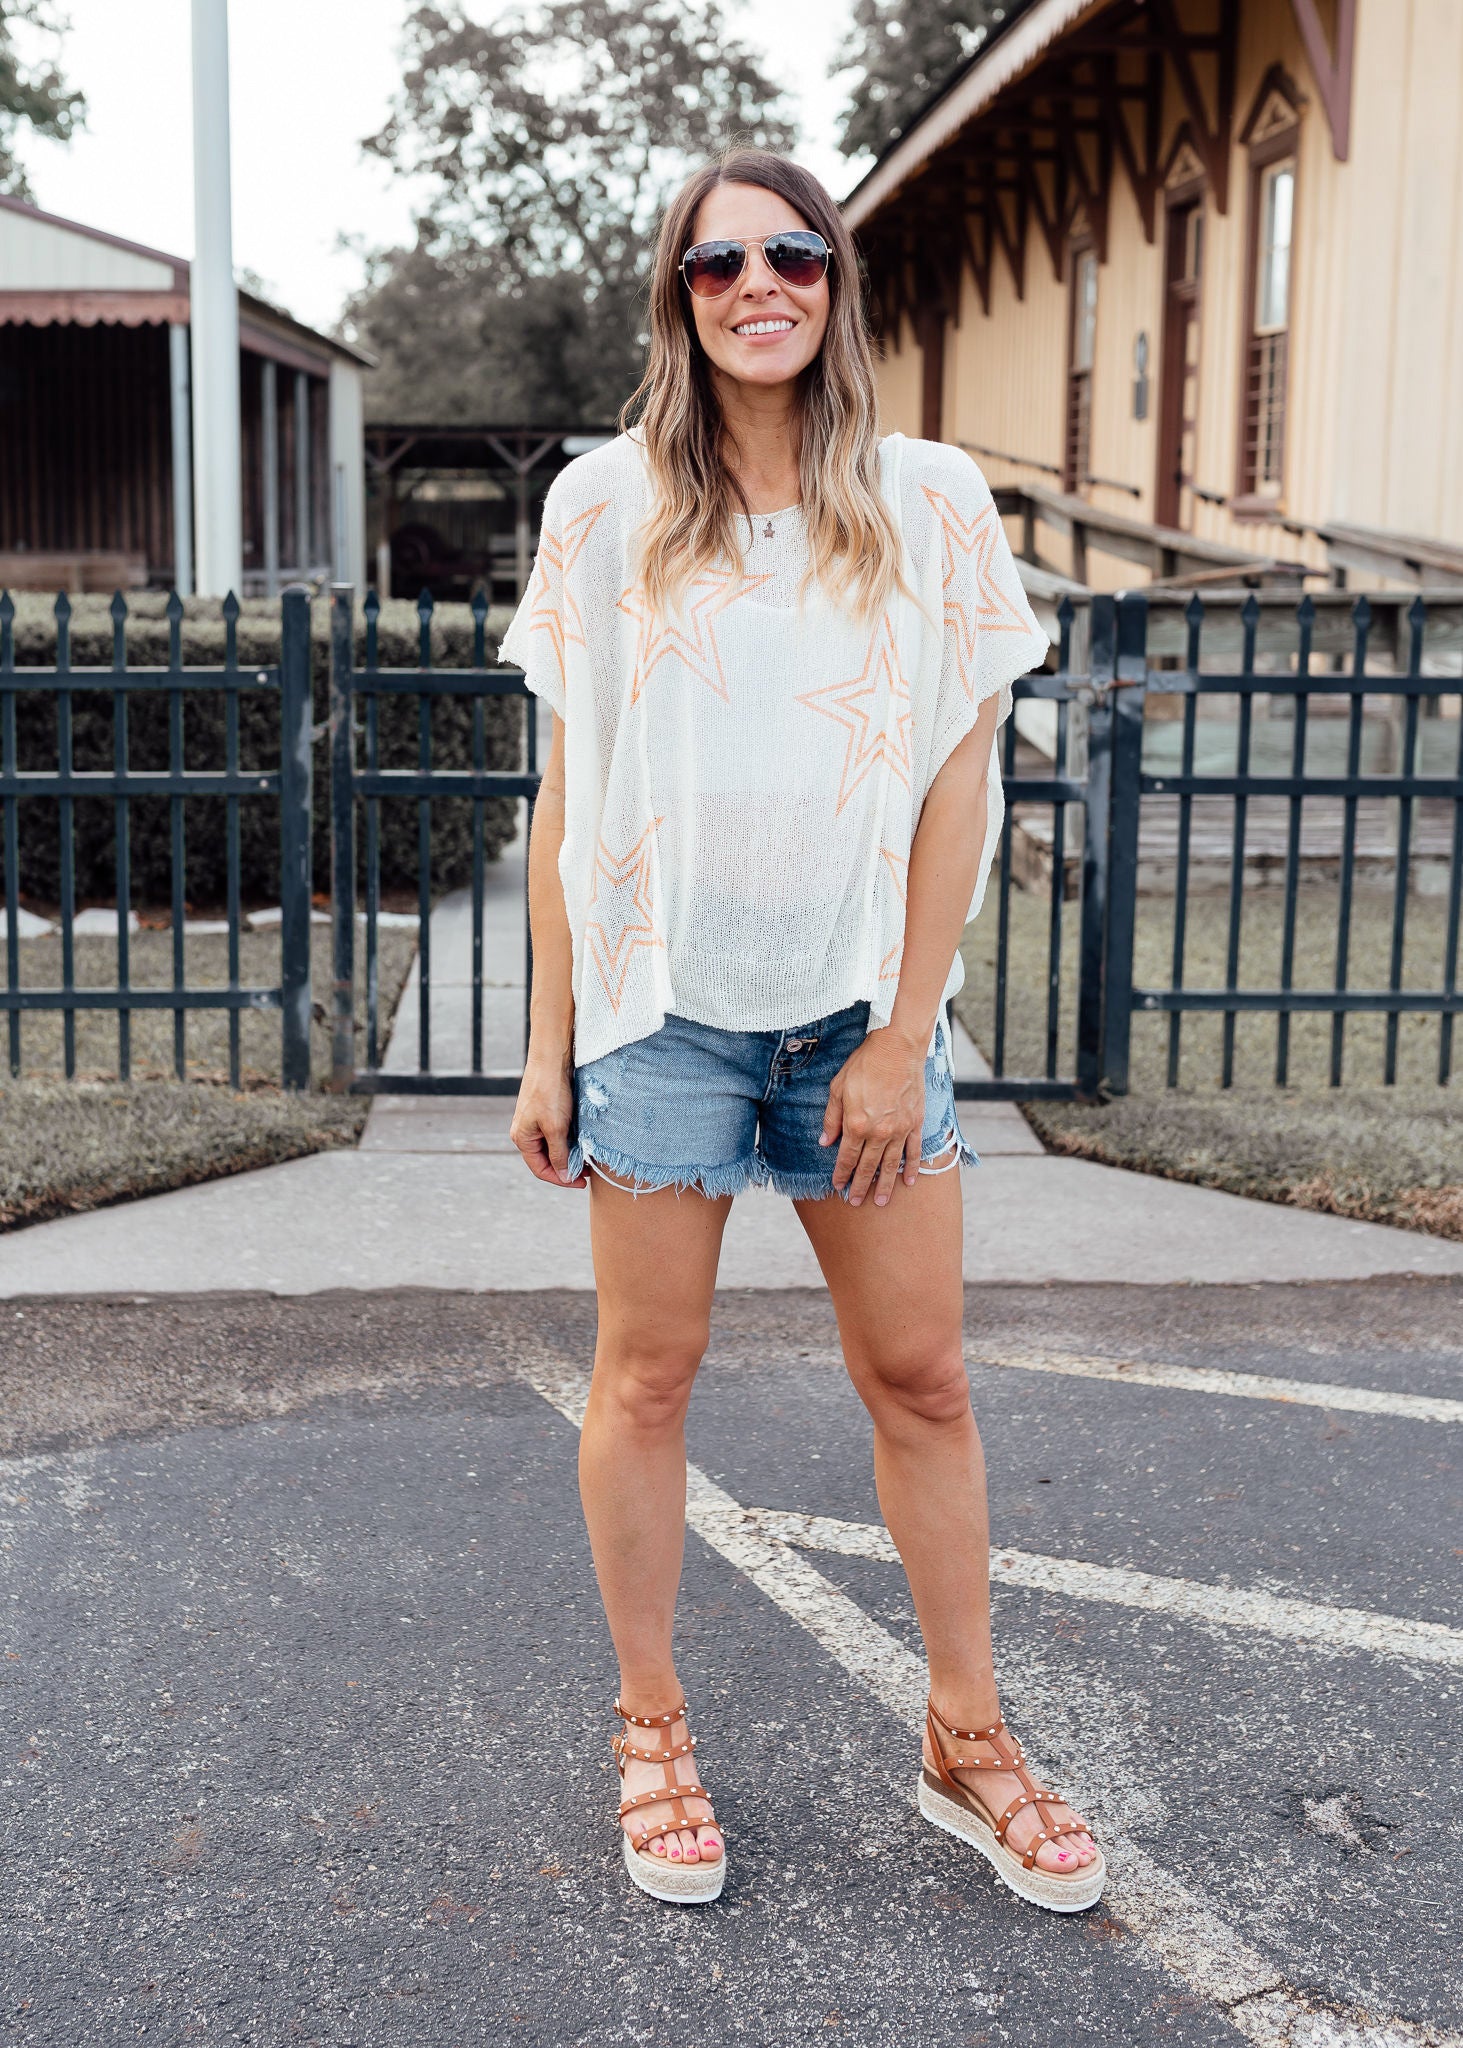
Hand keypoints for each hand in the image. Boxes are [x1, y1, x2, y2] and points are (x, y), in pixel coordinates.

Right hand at [511, 1049, 586, 1187]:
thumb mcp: (555, 1127)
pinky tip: (584, 1141)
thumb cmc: (550, 1091)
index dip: (561, 1179)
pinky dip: (571, 1140)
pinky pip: (558, 1133)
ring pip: (554, 1146)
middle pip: (547, 1159)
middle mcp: (526, 1132)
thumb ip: (559, 1154)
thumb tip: (562, 1176)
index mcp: (522, 1138)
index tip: (582, 1181)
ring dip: (570, 1154)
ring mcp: (536, 1121)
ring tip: (589, 1157)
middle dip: (567, 1167)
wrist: (553, 1057)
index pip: (541, 1169)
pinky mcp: (547, 1111)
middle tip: (589, 1170)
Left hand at [818, 1028, 926, 1206]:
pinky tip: (908, 1182)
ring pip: (891, 1164)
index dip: (842, 1174)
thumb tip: (825, 1141)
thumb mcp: (838, 1088)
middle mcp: (879, 1132)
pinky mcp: (915, 1123)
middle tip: (857, 1202)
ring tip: (881, 1202)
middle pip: (868, 1166)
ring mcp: (900, 1130)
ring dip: (885, 1185)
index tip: (839, 1186)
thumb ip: (832, 1118)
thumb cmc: (864, 1065)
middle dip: (861, 1186)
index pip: (847, 1157)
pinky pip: (914, 1151)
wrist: (897, 1049)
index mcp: (857, 1124)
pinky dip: (911, 1168)